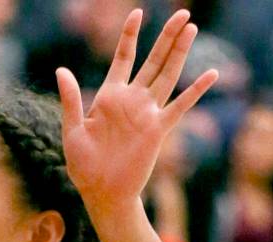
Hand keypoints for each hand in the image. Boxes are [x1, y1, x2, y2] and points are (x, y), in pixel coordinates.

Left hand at [56, 9, 217, 214]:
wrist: (101, 193)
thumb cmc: (83, 166)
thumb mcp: (73, 131)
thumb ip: (71, 100)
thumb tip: (61, 70)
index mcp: (109, 97)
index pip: (123, 58)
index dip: (130, 35)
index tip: (138, 13)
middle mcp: (131, 100)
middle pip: (152, 61)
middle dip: (166, 37)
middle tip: (182, 12)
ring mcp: (147, 113)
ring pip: (167, 75)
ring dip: (179, 52)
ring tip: (190, 28)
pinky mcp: (158, 129)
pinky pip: (180, 106)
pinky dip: (196, 91)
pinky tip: (211, 75)